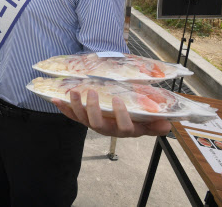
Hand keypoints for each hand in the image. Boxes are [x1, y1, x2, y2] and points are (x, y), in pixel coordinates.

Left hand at [52, 90, 171, 137]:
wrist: (124, 114)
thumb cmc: (138, 116)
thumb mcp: (150, 120)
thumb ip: (157, 123)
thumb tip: (167, 124)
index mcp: (125, 129)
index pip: (123, 128)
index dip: (120, 116)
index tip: (118, 100)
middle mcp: (108, 129)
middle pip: (97, 124)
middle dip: (92, 108)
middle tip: (92, 92)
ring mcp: (94, 124)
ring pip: (82, 119)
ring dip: (76, 105)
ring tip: (74, 91)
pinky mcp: (84, 119)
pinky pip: (72, 115)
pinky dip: (63, 108)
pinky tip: (55, 99)